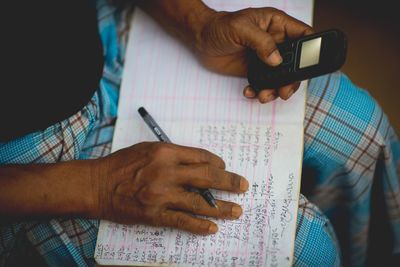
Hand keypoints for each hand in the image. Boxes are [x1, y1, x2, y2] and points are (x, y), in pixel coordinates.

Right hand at [91, 142, 248, 234]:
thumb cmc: (121, 164)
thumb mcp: (148, 149)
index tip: (224, 167)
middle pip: (207, 177)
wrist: (97, 185)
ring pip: (199, 202)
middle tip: (244, 186)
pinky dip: (199, 226)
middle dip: (229, 182)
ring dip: (221, 207)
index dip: (218, 163)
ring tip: (237, 211)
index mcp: (166, 152)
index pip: (201, 157)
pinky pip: (182, 221)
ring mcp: (162, 195)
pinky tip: (212, 228)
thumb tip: (198, 163)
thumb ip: (173, 154)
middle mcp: (167, 172)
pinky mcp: (155, 214)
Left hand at [195, 7, 312, 102]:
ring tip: (265, 95)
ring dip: (276, 89)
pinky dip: (260, 91)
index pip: (302, 34)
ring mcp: (265, 58)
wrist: (201, 40)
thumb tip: (276, 59)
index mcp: (276, 25)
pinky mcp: (255, 70)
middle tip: (285, 91)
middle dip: (292, 79)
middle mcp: (274, 42)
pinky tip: (250, 91)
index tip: (310, 64)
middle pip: (295, 62)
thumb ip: (261, 42)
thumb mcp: (241, 28)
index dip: (311, 48)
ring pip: (281, 77)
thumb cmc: (219, 26)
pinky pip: (264, 84)